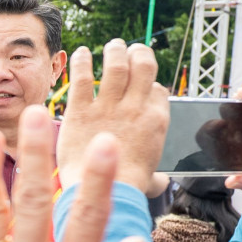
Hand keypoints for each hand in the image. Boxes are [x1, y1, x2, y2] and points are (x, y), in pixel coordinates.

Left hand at [57, 41, 167, 192]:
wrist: (103, 195)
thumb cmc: (128, 190)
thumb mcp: (153, 180)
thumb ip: (157, 175)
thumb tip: (160, 181)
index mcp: (157, 121)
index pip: (159, 89)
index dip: (151, 84)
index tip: (142, 84)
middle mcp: (136, 109)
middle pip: (144, 66)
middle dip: (138, 53)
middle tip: (130, 49)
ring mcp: (109, 108)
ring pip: (116, 66)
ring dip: (114, 51)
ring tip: (111, 46)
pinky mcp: (81, 111)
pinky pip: (83, 78)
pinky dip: (83, 61)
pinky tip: (82, 53)